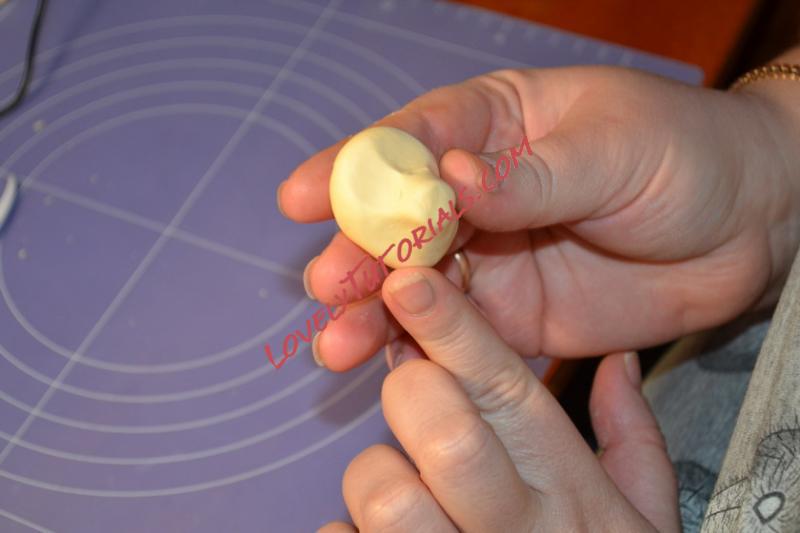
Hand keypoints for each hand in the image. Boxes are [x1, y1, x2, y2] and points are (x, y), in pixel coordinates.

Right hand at [279, 65, 799, 369]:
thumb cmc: (686, 157)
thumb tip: (448, 179)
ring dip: (376, 314)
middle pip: (402, 220)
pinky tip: (389, 365)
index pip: (412, 138)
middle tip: (326, 287)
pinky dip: (421, 349)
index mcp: (496, 124)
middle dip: (359, 254)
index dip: (355, 168)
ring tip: (337, 345)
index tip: (303, 197)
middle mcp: (479, 190)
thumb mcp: (612, 150)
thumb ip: (530, 176)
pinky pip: (459, 331)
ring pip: (418, 283)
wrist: (750, 226)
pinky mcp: (514, 312)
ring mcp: (493, 254)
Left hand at [318, 268, 679, 531]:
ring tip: (402, 494)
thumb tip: (619, 359)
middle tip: (413, 400)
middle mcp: (516, 526)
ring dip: (377, 480)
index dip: (452, 327)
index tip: (406, 280)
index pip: (506, 386)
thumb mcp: (641, 517)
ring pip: (384, 491)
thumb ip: (633, 437)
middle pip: (442, 426)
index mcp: (568, 489)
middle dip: (411, 395)